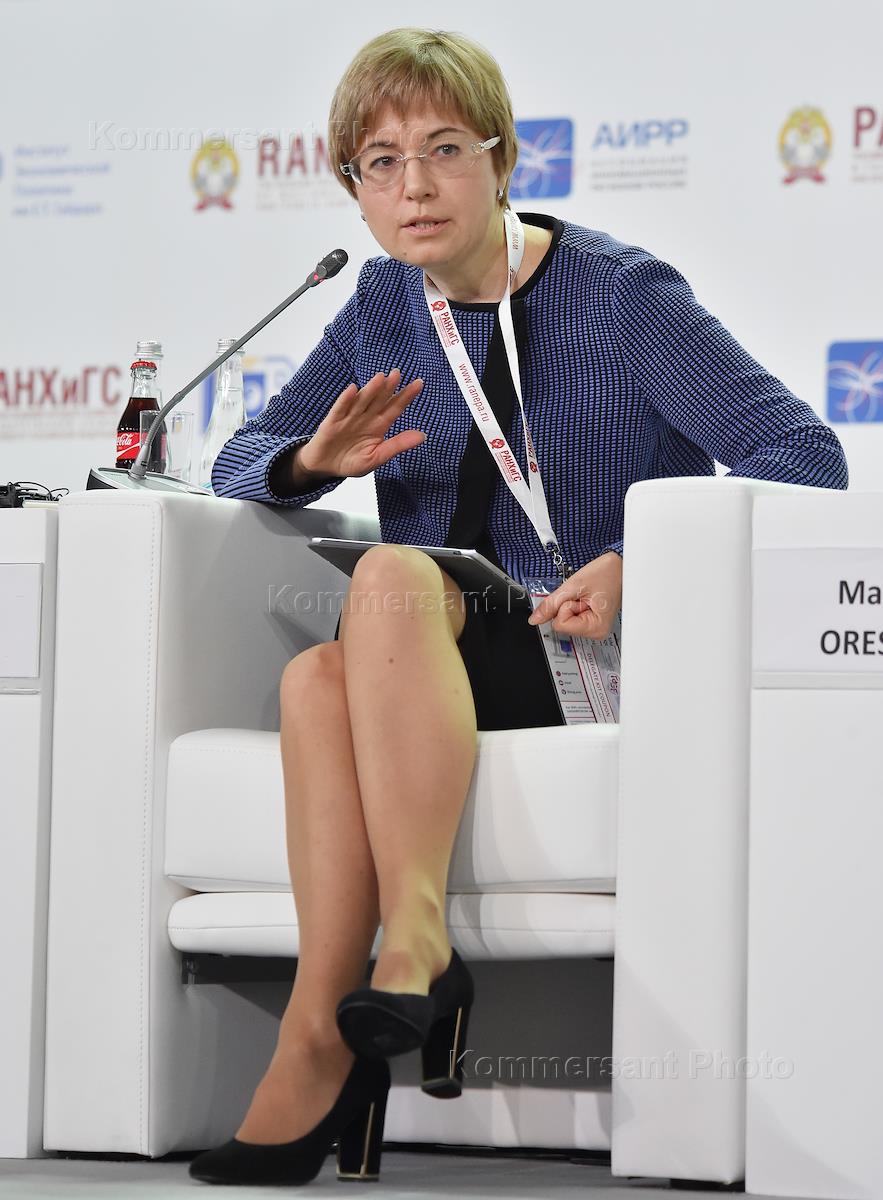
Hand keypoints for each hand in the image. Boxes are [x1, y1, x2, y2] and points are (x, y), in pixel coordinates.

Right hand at [300, 369, 424, 478]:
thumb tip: (423, 436)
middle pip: (379, 400)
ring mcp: (349, 417)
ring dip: (370, 389)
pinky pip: (340, 409)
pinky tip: (352, 390)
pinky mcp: (332, 422)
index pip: (395, 408)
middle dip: (388, 387)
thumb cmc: (352, 462)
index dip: (406, 396)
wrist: (326, 467)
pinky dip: (345, 400)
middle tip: (397, 373)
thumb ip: (397, 445)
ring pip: (362, 401)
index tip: (419, 383)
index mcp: (379, 425)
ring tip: (380, 378)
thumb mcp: (377, 457)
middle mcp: (365, 417)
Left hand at [526, 551, 621, 639]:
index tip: (579, 597)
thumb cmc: (606, 572)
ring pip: (565, 621)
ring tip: (588, 595)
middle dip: (568, 606)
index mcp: (596, 628)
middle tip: (584, 595)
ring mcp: (595, 628)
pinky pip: (571, 617)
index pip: (560, 625)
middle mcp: (597, 632)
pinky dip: (574, 605)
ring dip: (571, 605)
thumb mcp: (574, 585)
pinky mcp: (592, 623)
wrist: (621, 566)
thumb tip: (535, 619)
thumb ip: (551, 604)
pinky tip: (587, 598)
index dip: (564, 607)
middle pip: (562, 625)